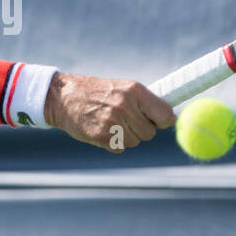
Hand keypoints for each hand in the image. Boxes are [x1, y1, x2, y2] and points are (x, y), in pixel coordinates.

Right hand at [43, 71, 175, 152]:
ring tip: (111, 122)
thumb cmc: (97, 92)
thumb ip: (145, 101)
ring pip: (135, 142)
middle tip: (126, 120)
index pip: (165, 114)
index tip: (162, 122)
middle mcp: (126, 105)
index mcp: (135, 91)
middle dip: (141, 129)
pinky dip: (114, 143)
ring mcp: (114, 122)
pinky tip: (102, 130)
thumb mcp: (122, 88)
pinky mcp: (103, 137)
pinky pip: (120, 148)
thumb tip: (170, 118)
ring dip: (126, 137)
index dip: (165, 121)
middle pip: (150, 133)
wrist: (64, 97)